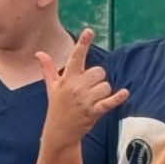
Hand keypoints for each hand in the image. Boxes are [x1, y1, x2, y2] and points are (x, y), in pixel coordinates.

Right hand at [37, 27, 127, 147]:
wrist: (59, 132)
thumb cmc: (57, 107)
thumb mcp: (52, 87)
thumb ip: (48, 69)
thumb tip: (39, 53)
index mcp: (67, 78)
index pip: (76, 57)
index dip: (83, 43)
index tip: (89, 31)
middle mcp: (76, 87)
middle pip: (99, 71)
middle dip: (98, 80)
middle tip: (89, 90)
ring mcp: (85, 99)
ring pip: (106, 86)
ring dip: (103, 93)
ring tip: (92, 101)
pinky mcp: (93, 111)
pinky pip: (109, 101)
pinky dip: (117, 98)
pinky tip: (124, 93)